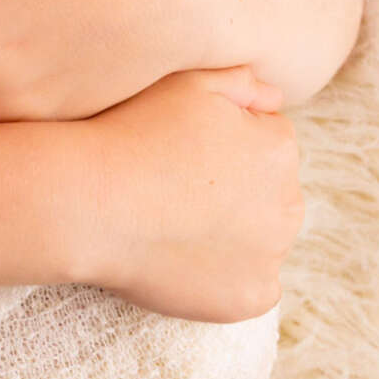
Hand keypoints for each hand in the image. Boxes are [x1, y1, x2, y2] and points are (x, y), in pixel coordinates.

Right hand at [78, 66, 301, 321]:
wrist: (89, 202)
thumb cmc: (132, 132)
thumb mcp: (187, 81)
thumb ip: (242, 81)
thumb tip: (276, 99)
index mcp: (278, 148)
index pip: (265, 141)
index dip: (220, 142)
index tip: (181, 148)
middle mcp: (289, 203)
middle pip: (269, 192)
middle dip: (236, 188)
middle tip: (176, 185)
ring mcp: (272, 256)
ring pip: (261, 239)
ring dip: (233, 231)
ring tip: (175, 219)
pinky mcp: (251, 297)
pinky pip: (249, 284)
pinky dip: (223, 274)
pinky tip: (182, 254)